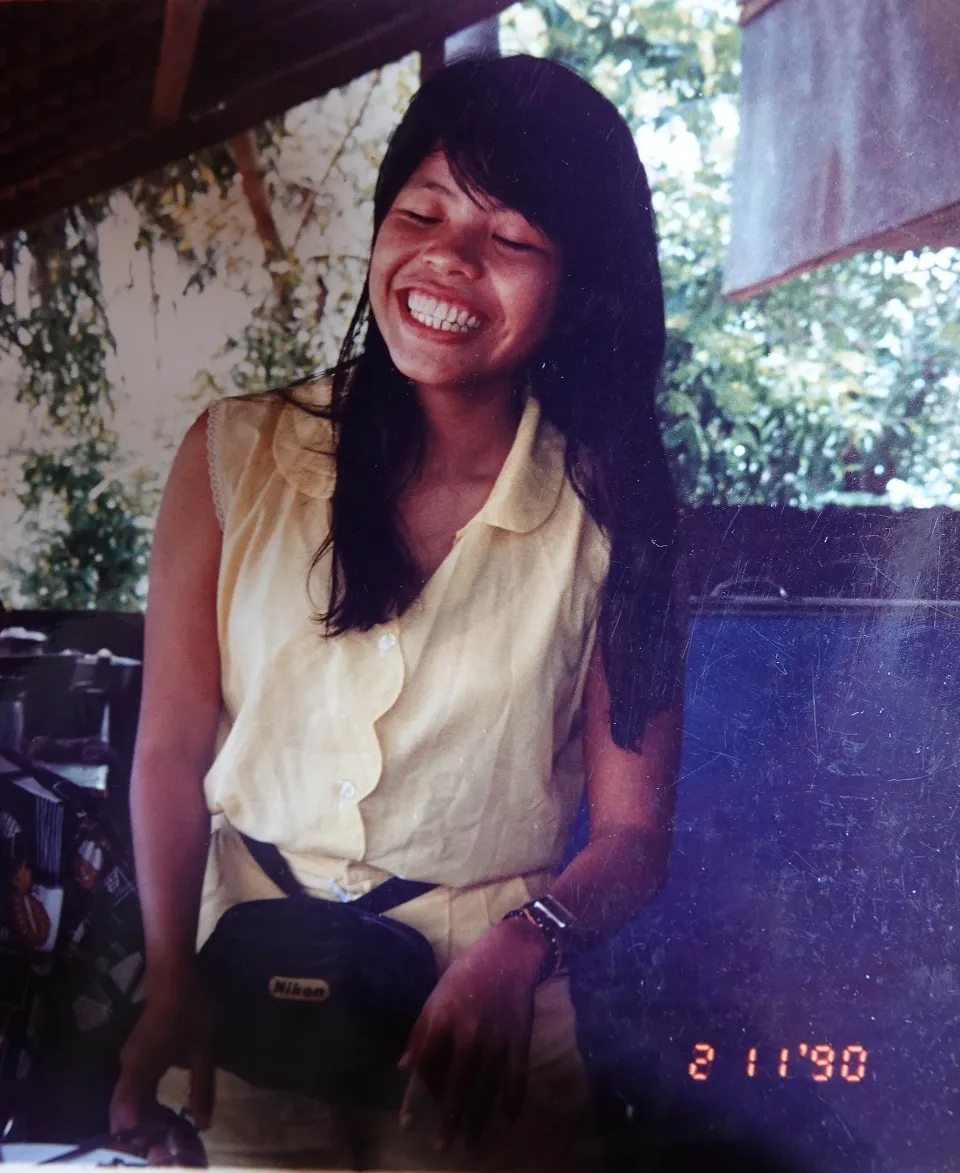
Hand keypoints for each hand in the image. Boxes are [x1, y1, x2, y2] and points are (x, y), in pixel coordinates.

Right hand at [110, 967, 213, 1139]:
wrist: (173, 976)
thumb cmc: (188, 1010)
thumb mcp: (202, 1051)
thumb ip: (202, 1088)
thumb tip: (203, 1124)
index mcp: (139, 1071)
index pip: (126, 1117)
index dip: (139, 1139)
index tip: (158, 1154)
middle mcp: (127, 1071)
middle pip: (121, 1115)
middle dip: (139, 1137)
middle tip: (165, 1151)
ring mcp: (129, 1064)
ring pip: (126, 1105)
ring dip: (143, 1123)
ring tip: (168, 1137)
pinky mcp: (135, 1059)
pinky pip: (133, 1092)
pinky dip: (145, 1109)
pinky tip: (166, 1114)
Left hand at [398, 916, 547, 1150]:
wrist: (509, 951)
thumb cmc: (467, 973)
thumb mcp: (436, 995)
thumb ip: (420, 1032)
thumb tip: (404, 1068)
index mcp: (442, 1018)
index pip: (426, 1067)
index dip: (416, 1097)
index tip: (408, 1123)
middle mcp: (468, 1032)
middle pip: (456, 1084)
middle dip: (447, 1119)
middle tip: (441, 1146)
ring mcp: (497, 1037)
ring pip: (485, 1087)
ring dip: (477, 1117)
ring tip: (468, 1140)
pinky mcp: (520, 1038)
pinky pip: (516, 1075)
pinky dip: (513, 1099)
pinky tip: (507, 1119)